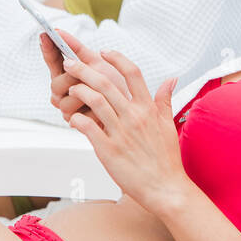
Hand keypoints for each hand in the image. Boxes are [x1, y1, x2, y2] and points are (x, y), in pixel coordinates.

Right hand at [40, 29, 129, 123]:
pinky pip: (77, 116)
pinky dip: (92, 110)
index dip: (48, 48)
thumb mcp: (98, 65)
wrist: (129, 110)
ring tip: (101, 95)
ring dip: (85, 95)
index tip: (46, 33)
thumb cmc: (114, 86)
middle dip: (72, 78)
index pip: (52, 60)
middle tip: (85, 75)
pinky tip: (103, 110)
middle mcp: (63, 92)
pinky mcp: (77, 124)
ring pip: (65, 102)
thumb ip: (79, 51)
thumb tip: (59, 32)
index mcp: (67, 75)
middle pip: (56, 84)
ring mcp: (68, 109)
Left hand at [55, 42, 188, 214]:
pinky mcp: (108, 150)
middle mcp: (134, 116)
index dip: (116, 58)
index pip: (132, 73)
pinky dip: (76, 119)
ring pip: (94, 101)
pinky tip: (72, 119)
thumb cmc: (166, 159)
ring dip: (77, 91)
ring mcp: (120, 132)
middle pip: (106, 82)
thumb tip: (171, 79)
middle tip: (69, 63)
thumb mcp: (168, 125)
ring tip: (69, 90)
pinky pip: (87, 127)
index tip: (103, 52)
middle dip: (83, 69)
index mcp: (148, 108)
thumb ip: (165, 100)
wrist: (166, 188)